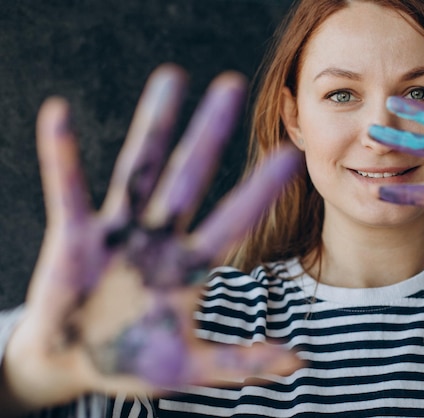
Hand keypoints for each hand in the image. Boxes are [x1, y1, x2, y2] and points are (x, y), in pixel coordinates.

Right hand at [3, 66, 301, 412]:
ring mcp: (118, 232)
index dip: (260, 191)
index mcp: (190, 267)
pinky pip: (69, 190)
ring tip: (170, 78)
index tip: (292, 156)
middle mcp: (159, 238)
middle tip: (231, 85)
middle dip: (209, 135)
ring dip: (153, 125)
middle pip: (188, 177)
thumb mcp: (190, 367)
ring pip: (138, 169)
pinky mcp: (73, 235)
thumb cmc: (134, 360)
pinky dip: (63, 156)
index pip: (232, 221)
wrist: (73, 362)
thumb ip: (242, 363)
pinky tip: (61, 116)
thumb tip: (300, 363)